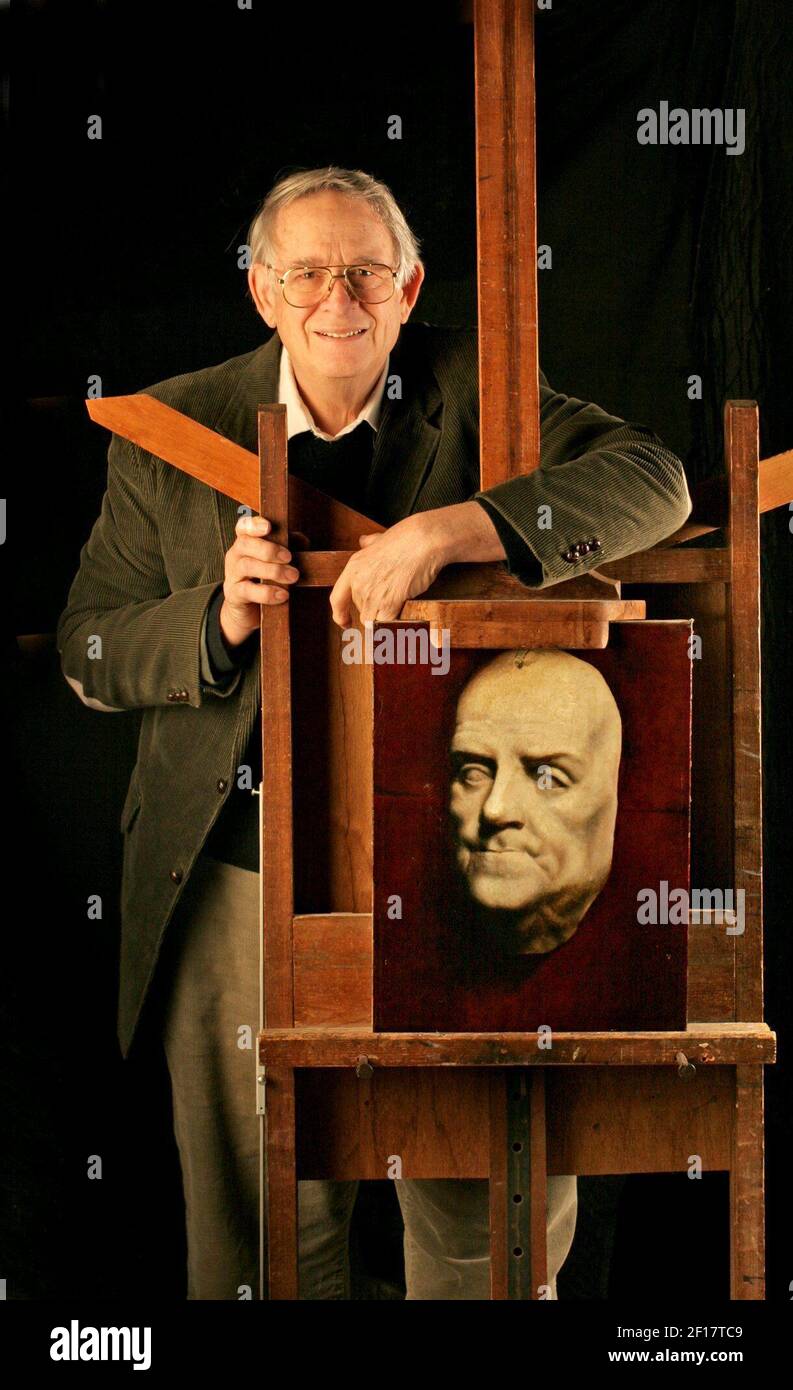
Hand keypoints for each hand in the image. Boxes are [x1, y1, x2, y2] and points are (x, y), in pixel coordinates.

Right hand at [219, 514, 299, 645]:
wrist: (248, 612)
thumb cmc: (265, 581)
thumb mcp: (277, 563)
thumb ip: (289, 548)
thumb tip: (302, 539)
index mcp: (246, 544)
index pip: (243, 527)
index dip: (254, 524)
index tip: (268, 527)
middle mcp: (235, 556)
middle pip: (245, 544)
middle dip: (269, 549)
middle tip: (289, 558)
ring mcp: (232, 575)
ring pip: (246, 566)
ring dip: (272, 570)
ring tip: (292, 577)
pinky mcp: (234, 595)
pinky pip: (247, 591)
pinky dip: (267, 593)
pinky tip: (283, 595)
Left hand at [329, 502, 505, 626]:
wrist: (423, 541)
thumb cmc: (406, 539)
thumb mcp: (379, 539)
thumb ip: (369, 544)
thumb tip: (364, 541)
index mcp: (353, 568)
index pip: (337, 599)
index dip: (340, 614)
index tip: (345, 622)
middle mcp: (358, 583)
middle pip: (361, 611)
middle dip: (375, 610)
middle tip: (392, 599)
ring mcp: (372, 595)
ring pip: (373, 620)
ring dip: (386, 617)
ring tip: (400, 603)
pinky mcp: (388, 604)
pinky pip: (387, 623)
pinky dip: (396, 622)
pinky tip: (404, 610)